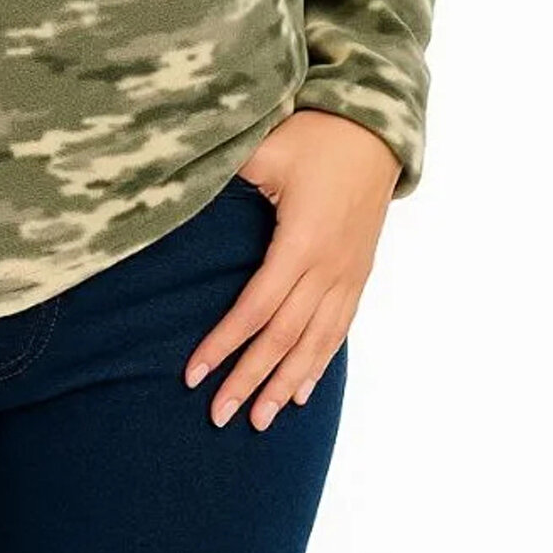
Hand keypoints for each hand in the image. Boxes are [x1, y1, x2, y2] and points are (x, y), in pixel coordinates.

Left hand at [182, 110, 400, 428]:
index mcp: (302, 241)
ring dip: (286, 384)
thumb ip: (227, 173)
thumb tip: (176, 185)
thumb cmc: (316, 136)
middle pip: (283, 337)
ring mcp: (347, 276)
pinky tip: (303, 392)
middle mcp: (328, 268)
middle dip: (250, 379)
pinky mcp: (358, 275)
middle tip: (219, 415)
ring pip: (314, 343)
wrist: (376, 133)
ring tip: (260, 419)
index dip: (224, 343)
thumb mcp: (268, 148)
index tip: (193, 374)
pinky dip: (319, 364)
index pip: (256, 307)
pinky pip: (338, 330)